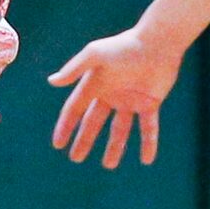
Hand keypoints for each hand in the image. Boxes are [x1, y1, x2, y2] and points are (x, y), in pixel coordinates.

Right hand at [47, 28, 183, 169]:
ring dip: (115, 148)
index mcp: (95, 84)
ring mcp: (130, 100)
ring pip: (120, 130)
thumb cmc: (125, 45)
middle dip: (85, 140)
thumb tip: (52, 82)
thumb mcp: (95, 54)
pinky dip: (148, 143)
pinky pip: (148, 128)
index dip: (66, 126)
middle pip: (94, 122)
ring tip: (109, 165)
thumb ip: (74, 68)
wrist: (158, 42)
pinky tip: (147, 160)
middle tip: (76, 159)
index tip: (58, 144)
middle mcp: (111, 94)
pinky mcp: (150, 103)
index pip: (76, 109)